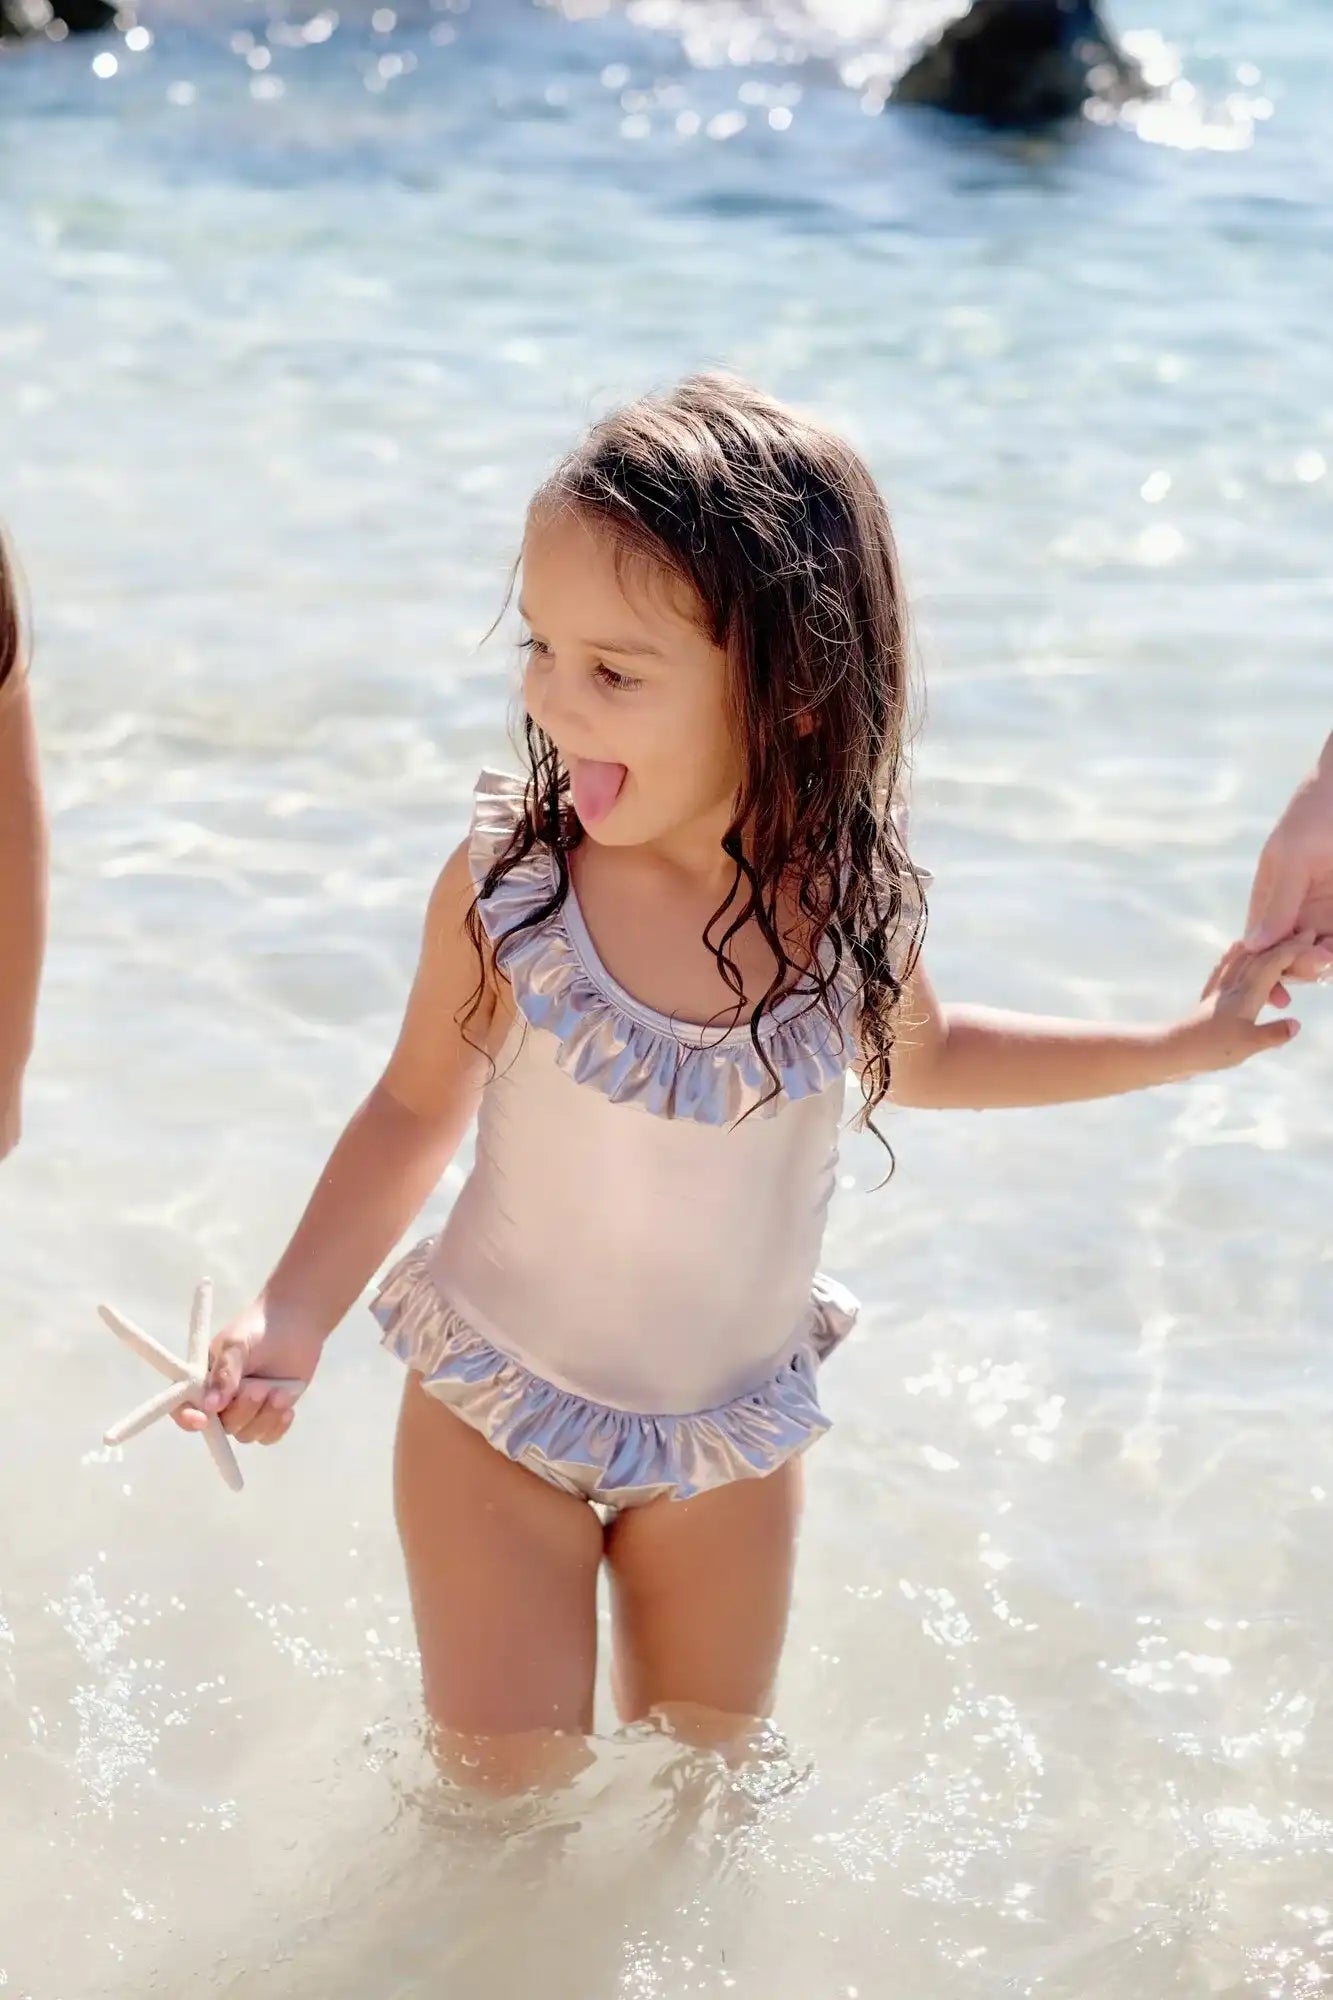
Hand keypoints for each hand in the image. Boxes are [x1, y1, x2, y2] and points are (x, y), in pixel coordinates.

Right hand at [171, 1296, 324, 1447]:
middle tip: (260, 1389)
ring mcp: (246, 1409)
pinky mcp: (269, 1414)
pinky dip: (276, 1427)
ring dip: (263, 1417)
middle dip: (241, 1411)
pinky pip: (267, 1436)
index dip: (187, 1418)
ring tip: (281, 1392)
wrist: (296, 1321)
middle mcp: (220, 1400)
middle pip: (221, 1426)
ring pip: (246, 1434)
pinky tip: (287, 1409)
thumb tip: (209, 1406)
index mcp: (203, 1380)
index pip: (184, 1407)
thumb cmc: (259, 1328)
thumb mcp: (237, 1345)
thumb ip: (224, 1374)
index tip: (202, 1420)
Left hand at [1174, 932, 1312, 1077]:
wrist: (1173, 1049)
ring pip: (1242, 958)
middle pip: (1260, 955)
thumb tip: (1296, 1024)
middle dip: (1283, 943)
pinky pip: (1225, 968)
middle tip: (1304, 936)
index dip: (1293, 949)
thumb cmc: (1211, 1048)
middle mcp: (1233, 985)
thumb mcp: (1248, 1045)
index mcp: (1247, 993)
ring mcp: (1219, 989)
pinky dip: (1235, 955)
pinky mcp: (1209, 997)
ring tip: (1275, 939)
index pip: (1273, 963)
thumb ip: (1274, 1034)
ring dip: (1261, 947)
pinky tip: (1234, 953)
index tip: (1310, 937)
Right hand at [1241, 746, 1332, 989]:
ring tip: (1328, 956)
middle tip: (1319, 957)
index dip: (1264, 968)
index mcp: (1269, 899)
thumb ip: (1278, 902)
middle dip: (1298, 966)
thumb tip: (1253, 947)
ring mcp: (1322, 913)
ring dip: (1320, 964)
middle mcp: (1293, 911)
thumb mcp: (1292, 858)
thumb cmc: (1317, 816)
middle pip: (1287, 957)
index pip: (1258, 945)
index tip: (1279, 976)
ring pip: (1315, 955)